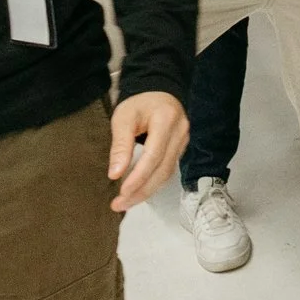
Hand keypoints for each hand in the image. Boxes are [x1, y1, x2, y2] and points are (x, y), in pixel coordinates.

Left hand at [107, 92, 188, 212]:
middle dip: (141, 190)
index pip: (154, 154)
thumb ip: (120, 145)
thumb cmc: (139, 105)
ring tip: (125, 202)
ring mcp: (184, 141)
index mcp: (166, 119)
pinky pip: (168, 170)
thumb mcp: (123, 118)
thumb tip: (115, 174)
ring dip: (146, 191)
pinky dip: (153, 183)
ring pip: (167, 173)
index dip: (139, 176)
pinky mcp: (182, 149)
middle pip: (163, 168)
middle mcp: (180, 131)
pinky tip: (138, 191)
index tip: (122, 192)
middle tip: (119, 204)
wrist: (158, 94)